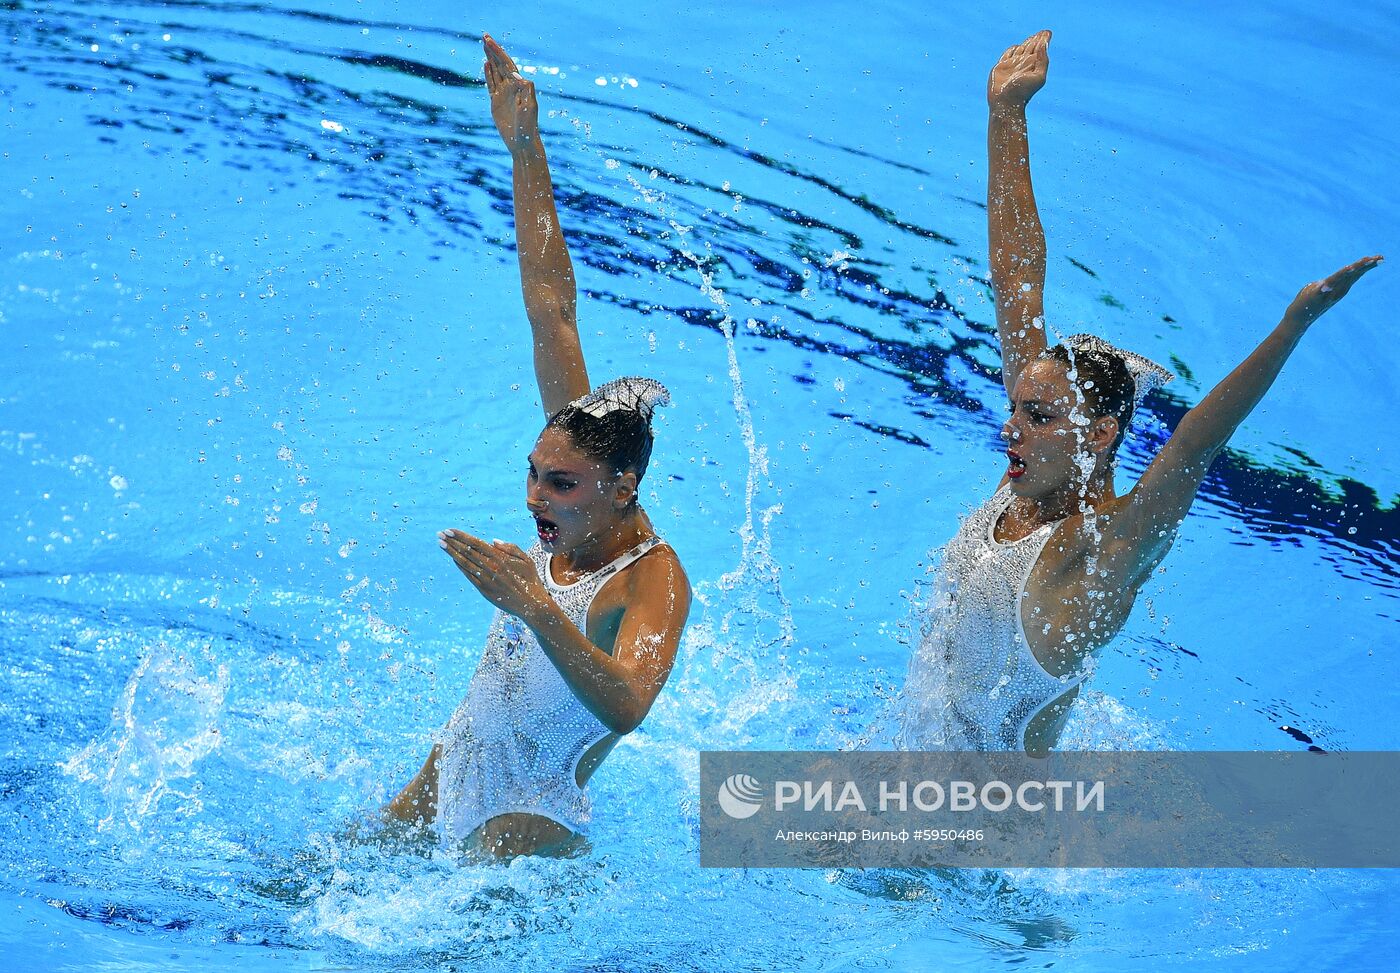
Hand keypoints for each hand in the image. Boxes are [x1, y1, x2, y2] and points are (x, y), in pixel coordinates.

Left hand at [439, 529, 549, 619]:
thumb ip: (511, 548)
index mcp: (501, 558)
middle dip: (452, 541)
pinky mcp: (484, 590)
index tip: (450, 530)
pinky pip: (468, 575)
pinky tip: (453, 558)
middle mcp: (492, 567)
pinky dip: (460, 566)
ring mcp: (486, 579)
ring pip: (465, 562)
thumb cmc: (530, 580)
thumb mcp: (526, 560)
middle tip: (440, 534)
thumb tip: (493, 541)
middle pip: (467, 551)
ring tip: (441, 543)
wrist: (531, 605)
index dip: (462, 536)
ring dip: (451, 552)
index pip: (477, 543)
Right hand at [483, 34, 540, 154]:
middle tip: (484, 36)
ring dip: (490, 58)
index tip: (489, 40)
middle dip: (493, 50)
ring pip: (496, 71)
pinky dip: (488, 74)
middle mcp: (512, 87)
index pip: (507, 64)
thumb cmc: (528, 127)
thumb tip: (518, 76)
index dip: (498, 52)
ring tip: (485, 45)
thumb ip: (526, 91)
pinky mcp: (496, 103)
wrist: (523, 142)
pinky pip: (491, 84)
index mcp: (519, 86)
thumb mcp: (530, 108)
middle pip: (501, 64)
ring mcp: (504, 94)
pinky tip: (486, 64)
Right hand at [989, 30, 1050, 108]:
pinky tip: (1017, 47)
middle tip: (1044, 32)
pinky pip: (1008, 54)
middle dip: (1037, 39)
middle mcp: (1024, 63)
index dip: (1044, 40)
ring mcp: (1013, 64)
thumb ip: (1043, 60)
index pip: (1040, 49)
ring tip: (1035, 36)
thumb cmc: (1023, 92)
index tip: (1047, 32)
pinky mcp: (1001, 66)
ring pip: (1020, 49)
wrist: (1005, 102)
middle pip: (1031, 47)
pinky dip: (1012, 49)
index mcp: (1034, 65)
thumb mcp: (1038, 77)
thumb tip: (1044, 44)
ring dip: (1027, 42)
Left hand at [1283, 255, 1383, 327]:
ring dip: (1352, 270)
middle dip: (1365, 266)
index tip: (1379, 258)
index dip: (1366, 266)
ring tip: (1363, 262)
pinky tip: (1336, 277)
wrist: (1296, 319)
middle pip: (1353, 275)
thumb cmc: (1307, 303)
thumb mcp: (1320, 289)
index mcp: (1339, 288)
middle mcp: (1336, 291)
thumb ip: (1328, 284)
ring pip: (1341, 279)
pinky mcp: (1315, 295)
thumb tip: (1330, 282)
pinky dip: (1329, 284)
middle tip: (1379, 258)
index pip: (1355, 274)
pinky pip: (1324, 287)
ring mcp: (1327, 294)